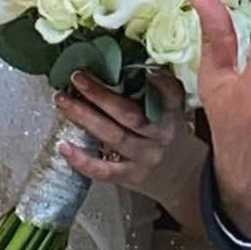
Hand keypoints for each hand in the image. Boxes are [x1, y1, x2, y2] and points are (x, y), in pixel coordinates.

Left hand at [54, 67, 203, 222]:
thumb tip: (141, 68)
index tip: (147, 71)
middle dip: (101, 94)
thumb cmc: (174, 141)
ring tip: (62, 101)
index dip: (161, 84)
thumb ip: (162, 94)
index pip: (170, 98)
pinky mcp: (130, 177)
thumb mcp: (176, 115)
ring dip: (84, 117)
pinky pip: (103, 170)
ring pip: (112, 136)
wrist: (187, 181)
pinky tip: (63, 146)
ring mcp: (143, 159)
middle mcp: (158, 138)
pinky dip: (81, 160)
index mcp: (172, 119)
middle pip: (129, 114)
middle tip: (77, 77)